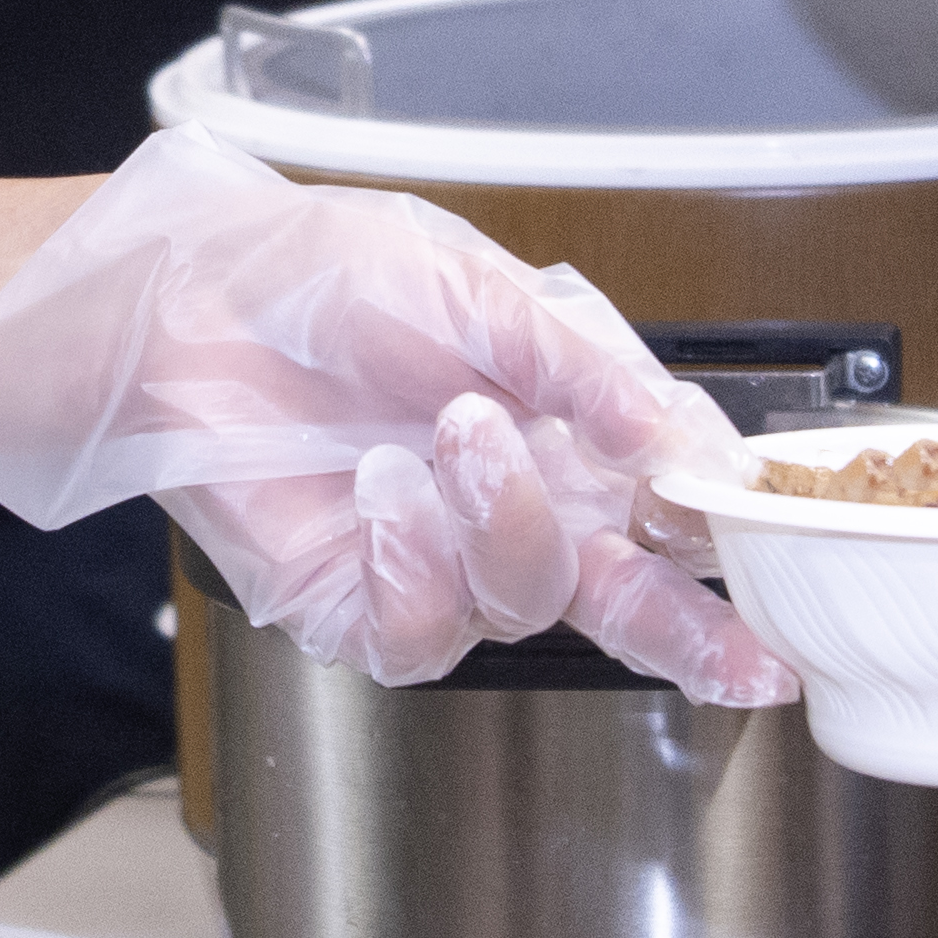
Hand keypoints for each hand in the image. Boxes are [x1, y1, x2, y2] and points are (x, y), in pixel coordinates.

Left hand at [0, 130, 788, 702]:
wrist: (183, 304)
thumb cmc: (319, 277)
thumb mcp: (474, 287)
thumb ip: (579, 366)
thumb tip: (671, 434)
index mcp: (562, 430)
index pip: (668, 497)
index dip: (720, 522)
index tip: (754, 521)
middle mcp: (512, 509)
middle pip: (632, 600)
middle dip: (701, 636)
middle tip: (754, 661)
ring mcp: (438, 566)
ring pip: (530, 601)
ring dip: (510, 519)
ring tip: (458, 427)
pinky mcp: (357, 607)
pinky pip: (425, 630)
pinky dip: (417, 559)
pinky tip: (385, 489)